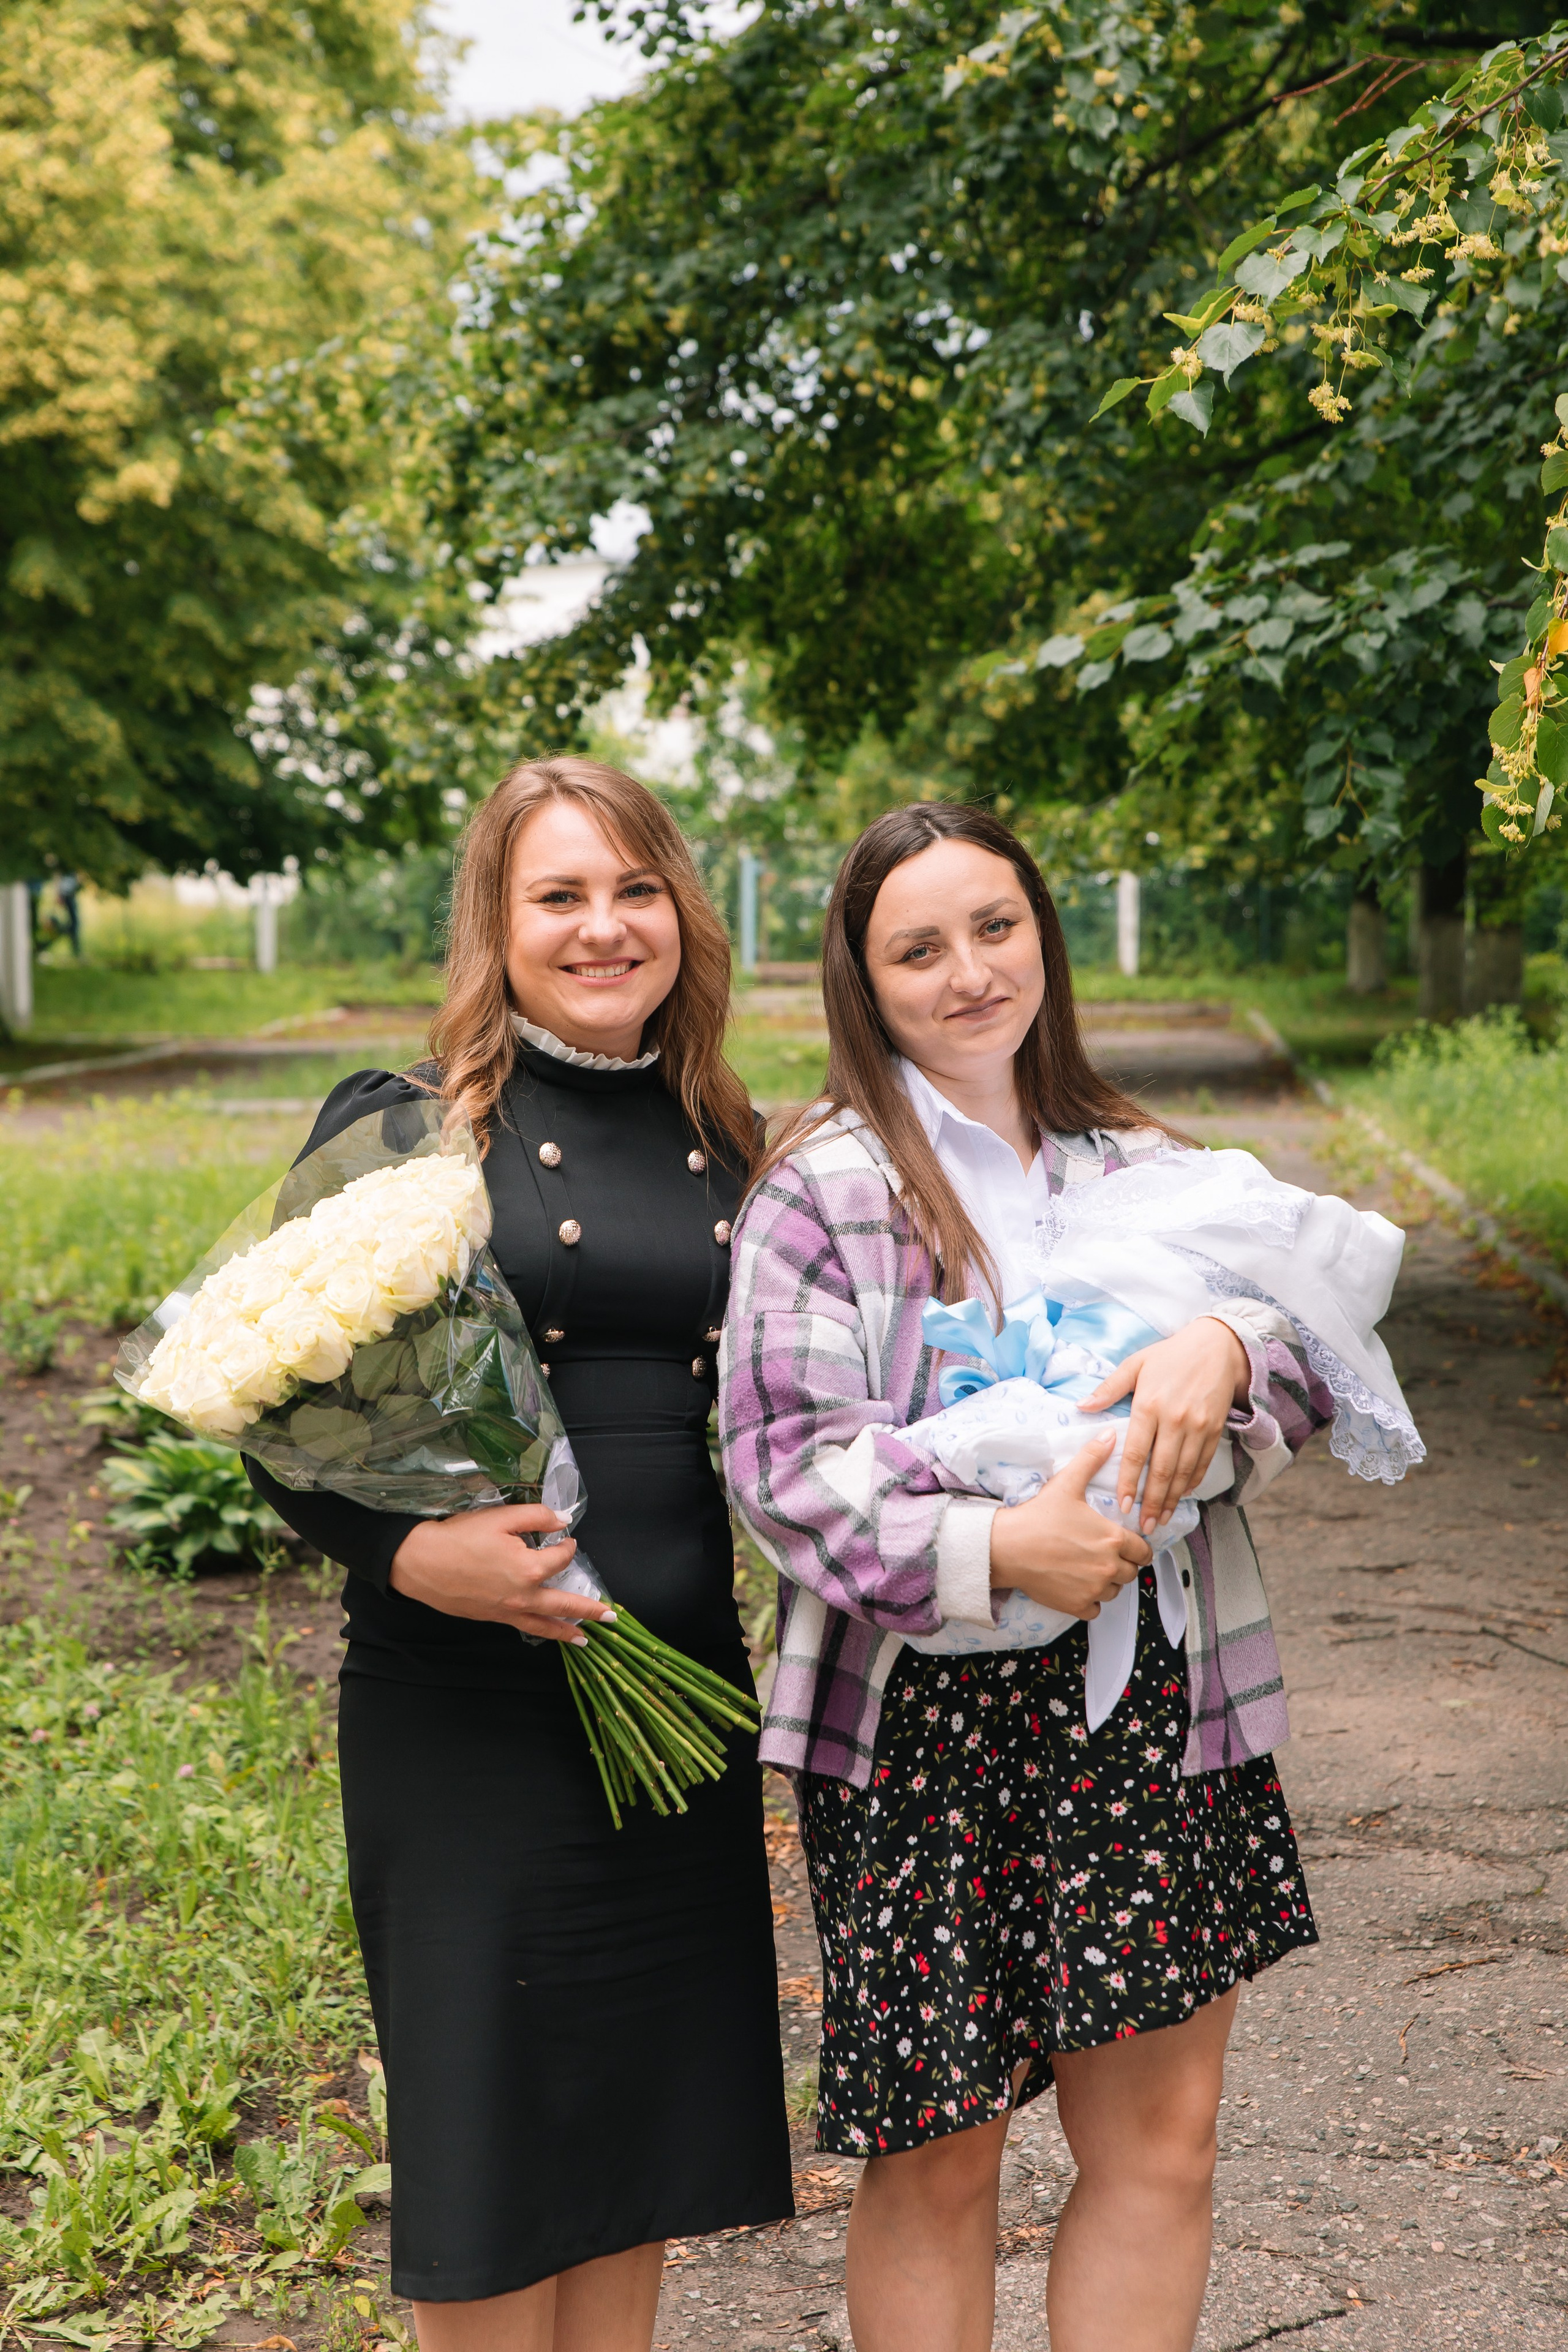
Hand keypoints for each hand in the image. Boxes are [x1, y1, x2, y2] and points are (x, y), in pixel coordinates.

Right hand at [389, 1504, 612, 1642]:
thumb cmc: (459, 1538)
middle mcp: (523, 1596)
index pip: (561, 1557)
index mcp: (529, 1569)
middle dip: (590, 1610)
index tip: (565, 1538)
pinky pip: (524, 1628)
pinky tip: (545, 1633)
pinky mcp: (492, 1617)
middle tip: (610, 1618)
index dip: (566, 1545)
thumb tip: (563, 1520)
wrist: (420, 1563)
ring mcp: (507, 1611)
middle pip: (564, 1604)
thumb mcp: (501, 1518)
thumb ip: (536, 1517)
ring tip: (585, 1639)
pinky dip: (540, 1632)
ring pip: (545, 1625)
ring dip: (568, 1632)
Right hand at [987, 1430, 1151, 1620]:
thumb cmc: (1038, 1516)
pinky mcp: (1077, 1605)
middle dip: (1121, 1564)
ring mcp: (1094, 1589)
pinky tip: (1076, 1585)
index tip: (1123, 1544)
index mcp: (1112, 1538)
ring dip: (1107, 1582)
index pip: (1143, 1551)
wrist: (1007, 1547)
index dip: (1135, 1547)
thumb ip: (1092, 1459)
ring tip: (1088, 1568)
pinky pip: (1096, 1609)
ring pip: (1115, 1591)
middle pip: (1131, 1572)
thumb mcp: (1066, 1484)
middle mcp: (1109, 1567)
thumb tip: (1110, 1434)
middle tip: (1101, 1554)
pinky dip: (1090, 1600)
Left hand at [1079, 1316, 1249, 1534]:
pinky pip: (1203, 1463)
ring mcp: (1197, 1427)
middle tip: (1145, 1525)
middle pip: (1161, 1470)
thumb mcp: (1135, 1364)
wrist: (1218, 1346)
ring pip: (1183, 1472)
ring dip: (1173, 1499)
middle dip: (1152, 1502)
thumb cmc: (1171, 1354)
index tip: (1122, 1504)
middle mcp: (1174, 1420)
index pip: (1136, 1453)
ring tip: (1163, 1519)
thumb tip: (1081, 1407)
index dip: (1128, 1482)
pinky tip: (1184, 1496)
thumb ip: (1109, 1388)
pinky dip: (1193, 1482)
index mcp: (1149, 1405)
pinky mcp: (1215, 1429)